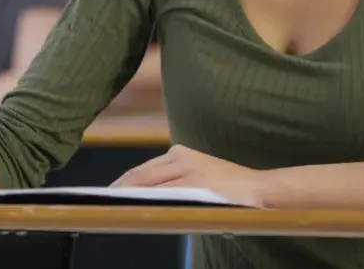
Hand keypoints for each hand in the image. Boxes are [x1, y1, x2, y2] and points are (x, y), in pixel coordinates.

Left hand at [111, 145, 265, 207]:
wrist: (262, 190)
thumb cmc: (227, 188)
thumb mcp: (196, 177)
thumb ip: (171, 182)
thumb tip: (139, 197)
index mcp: (179, 154)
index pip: (141, 170)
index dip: (120, 183)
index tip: (105, 195)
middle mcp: (181, 157)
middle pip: (140, 175)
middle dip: (120, 190)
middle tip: (102, 204)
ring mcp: (189, 170)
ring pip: (150, 185)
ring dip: (130, 197)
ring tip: (113, 208)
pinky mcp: (197, 184)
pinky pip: (165, 195)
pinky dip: (148, 201)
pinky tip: (138, 209)